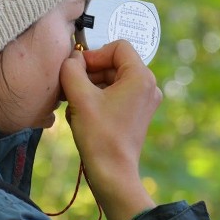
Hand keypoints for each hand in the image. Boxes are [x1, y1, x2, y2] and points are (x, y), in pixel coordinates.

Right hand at [59, 40, 161, 219]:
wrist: (112, 173)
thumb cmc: (100, 137)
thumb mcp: (80, 97)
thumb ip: (72, 70)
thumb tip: (71, 59)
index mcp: (141, 77)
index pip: (117, 47)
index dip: (94, 53)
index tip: (77, 68)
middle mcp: (148, 86)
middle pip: (115, 63)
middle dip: (90, 71)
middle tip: (70, 85)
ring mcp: (144, 101)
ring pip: (113, 79)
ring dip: (91, 85)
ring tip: (74, 101)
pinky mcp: (137, 114)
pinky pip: (116, 94)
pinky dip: (98, 97)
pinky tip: (82, 112)